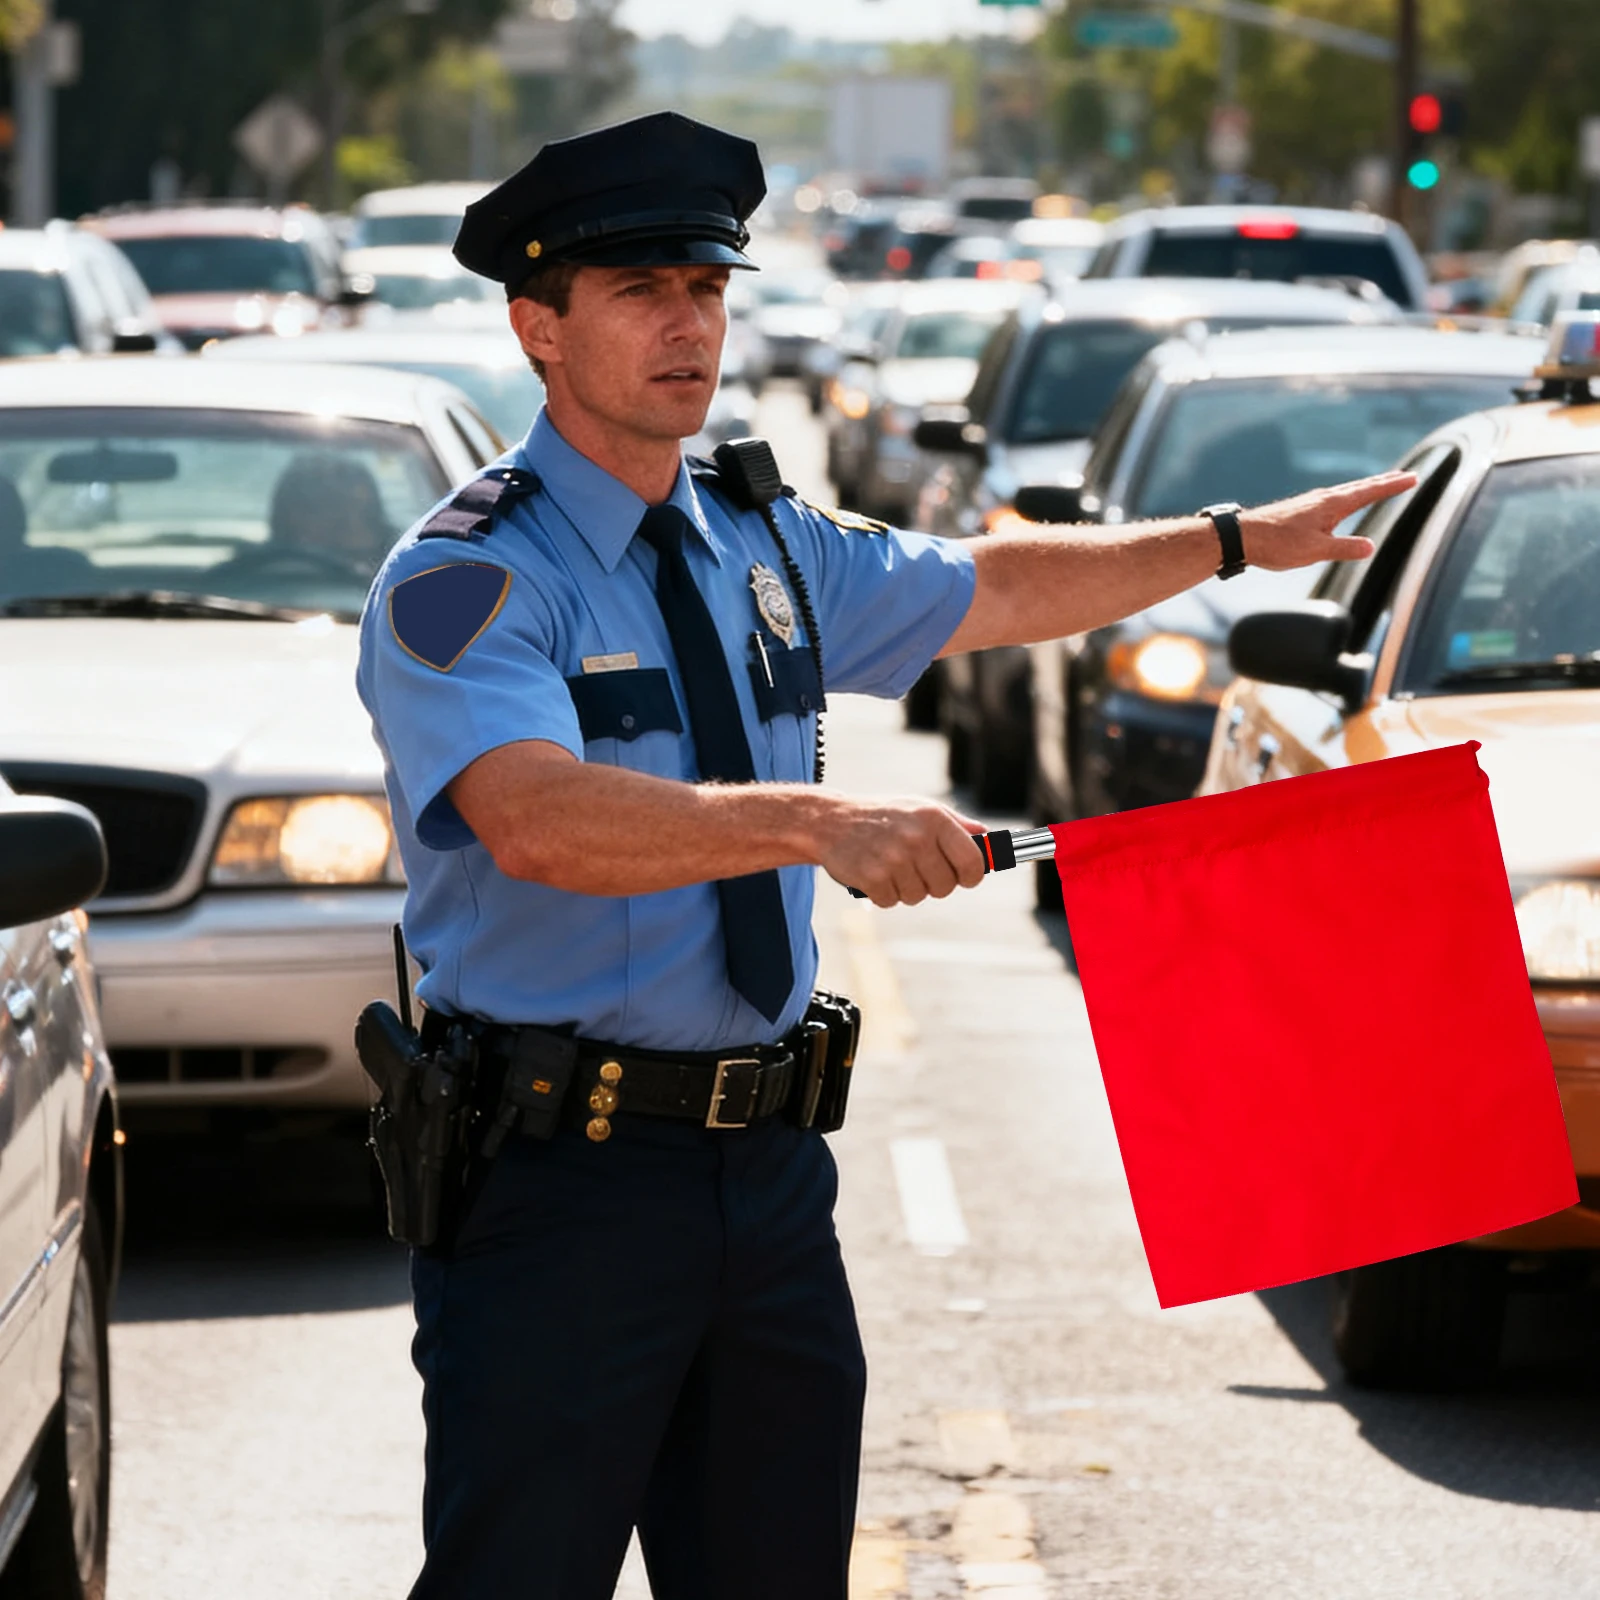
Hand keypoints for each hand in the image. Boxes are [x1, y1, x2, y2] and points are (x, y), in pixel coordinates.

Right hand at [816, 796, 988, 907]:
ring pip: (918, 896)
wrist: (831, 821)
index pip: (973, 861)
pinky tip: (875, 873)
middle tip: (918, 870)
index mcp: (934, 819)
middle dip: (935, 884)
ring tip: (891, 867)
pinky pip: (892, 901)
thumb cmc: (883, 817)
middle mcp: (917, 838)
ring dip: (906, 889)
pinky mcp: (872, 877)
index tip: (966, 878)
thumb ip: (955, 824)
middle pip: (946, 886)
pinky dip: (884, 894)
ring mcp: (893, 859)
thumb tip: (987, 838)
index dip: (972, 875)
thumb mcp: (920, 809)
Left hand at [1239, 470, 1417, 571]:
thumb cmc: (1276, 543)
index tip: (1413, 478)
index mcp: (1332, 504)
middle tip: (1405, 476)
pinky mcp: (1301, 510)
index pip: (1370, 491)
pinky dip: (1348, 496)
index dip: (1392, 486)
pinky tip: (1342, 503)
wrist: (1242, 536)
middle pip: (1361, 487)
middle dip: (1384, 482)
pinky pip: (1333, 499)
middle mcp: (1323, 498)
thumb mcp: (1315, 551)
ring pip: (1346, 492)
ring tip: (1380, 485)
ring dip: (1367, 487)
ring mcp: (1311, 503)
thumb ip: (1344, 549)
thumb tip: (1371, 547)